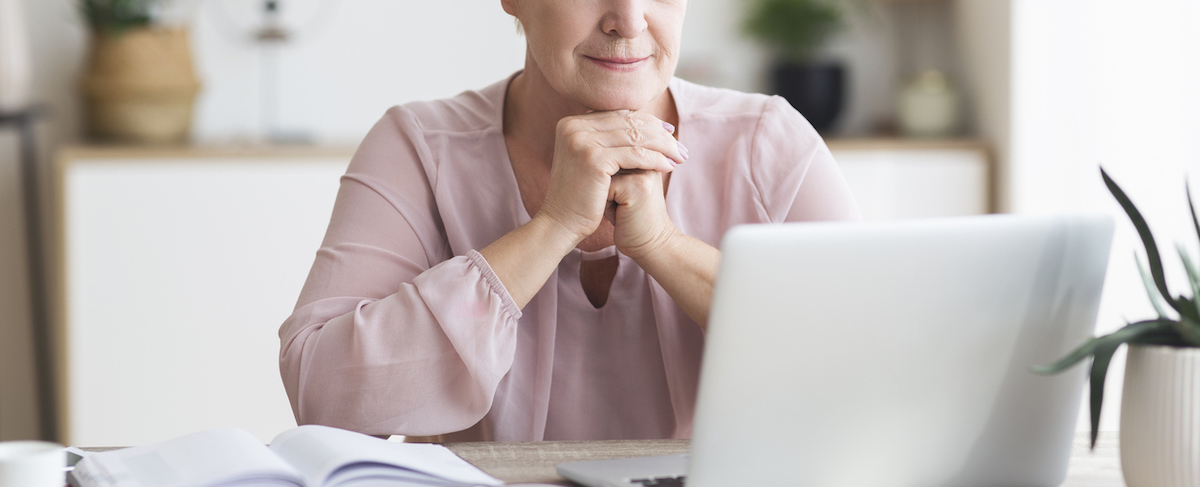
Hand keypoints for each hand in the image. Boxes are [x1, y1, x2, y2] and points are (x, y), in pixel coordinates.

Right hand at [536, 110, 685, 243]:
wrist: (560, 224)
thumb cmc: (580, 197)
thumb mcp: (590, 160)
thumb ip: (607, 140)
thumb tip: (640, 122)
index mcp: (571, 123)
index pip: (619, 115)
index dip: (648, 122)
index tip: (670, 133)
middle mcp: (573, 126)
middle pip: (628, 122)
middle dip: (660, 134)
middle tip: (681, 146)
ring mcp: (581, 140)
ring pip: (635, 136)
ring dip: (663, 146)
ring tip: (680, 157)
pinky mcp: (592, 158)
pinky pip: (634, 155)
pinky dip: (655, 159)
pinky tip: (669, 167)